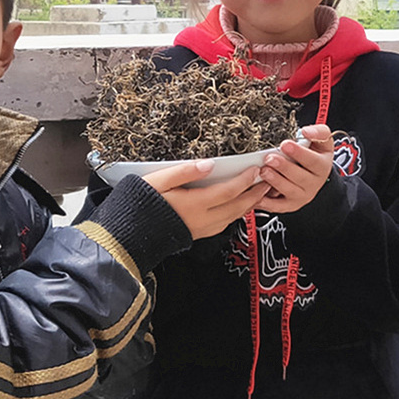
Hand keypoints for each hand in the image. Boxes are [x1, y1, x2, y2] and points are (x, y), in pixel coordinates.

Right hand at [143, 161, 269, 239]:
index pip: (228, 190)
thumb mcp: (159, 180)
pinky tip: (235, 208)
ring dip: (247, 205)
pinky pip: (223, 225)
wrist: (130, 231)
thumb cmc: (141, 203)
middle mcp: (201, 220)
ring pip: (232, 218)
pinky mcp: (196, 234)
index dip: (245, 180)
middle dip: (254, 194)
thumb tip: (208, 164)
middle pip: (237, 207)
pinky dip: (235, 214)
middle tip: (267, 182)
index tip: (255, 169)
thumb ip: (185, 171)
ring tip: (257, 194)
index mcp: (194, 204)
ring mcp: (200, 229)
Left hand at [256, 124, 333, 212]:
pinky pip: (278, 206)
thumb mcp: (321, 141)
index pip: (313, 161)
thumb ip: (318, 132)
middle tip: (270, 158)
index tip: (285, 144)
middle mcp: (314, 183)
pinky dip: (267, 202)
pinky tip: (258, 194)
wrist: (312, 175)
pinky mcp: (290, 205)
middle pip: (300, 177)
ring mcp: (302, 195)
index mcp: (322, 166)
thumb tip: (307, 132)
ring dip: (275, 181)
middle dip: (284, 167)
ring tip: (264, 171)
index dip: (299, 153)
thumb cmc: (313, 154)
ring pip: (289, 191)